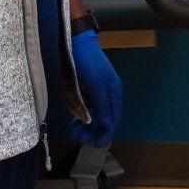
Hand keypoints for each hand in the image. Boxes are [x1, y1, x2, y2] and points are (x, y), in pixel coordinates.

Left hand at [68, 29, 121, 146]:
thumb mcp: (97, 85)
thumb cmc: (89, 62)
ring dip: (86, 126)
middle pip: (103, 119)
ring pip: (93, 116)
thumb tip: (106, 125)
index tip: (96, 143)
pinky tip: (74, 122)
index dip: (106, 132)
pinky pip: (84, 110)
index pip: (113, 119)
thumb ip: (102, 106)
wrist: (76, 44)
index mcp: (114, 94)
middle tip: (81, 138)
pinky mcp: (84, 92)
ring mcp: (95, 94)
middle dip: (93, 131)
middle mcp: (106, 96)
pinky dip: (80, 117)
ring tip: (75, 130)